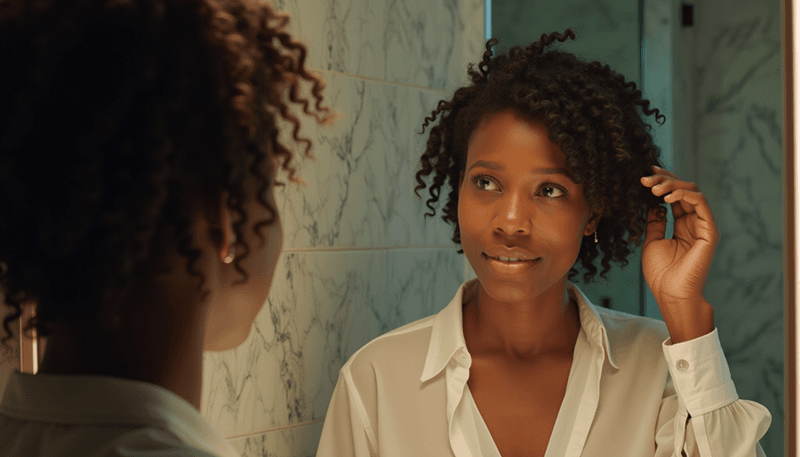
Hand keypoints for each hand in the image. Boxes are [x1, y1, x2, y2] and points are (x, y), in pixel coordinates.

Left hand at [639, 166, 717, 341]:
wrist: (671, 294)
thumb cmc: (661, 273)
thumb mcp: (652, 241)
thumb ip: (655, 221)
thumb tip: (653, 202)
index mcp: (682, 225)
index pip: (674, 196)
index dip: (661, 182)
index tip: (643, 175)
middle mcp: (694, 222)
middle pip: (684, 189)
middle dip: (664, 179)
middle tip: (645, 178)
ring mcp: (704, 226)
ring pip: (692, 192)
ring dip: (671, 185)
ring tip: (653, 188)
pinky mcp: (710, 231)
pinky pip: (700, 204)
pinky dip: (683, 195)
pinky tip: (666, 197)